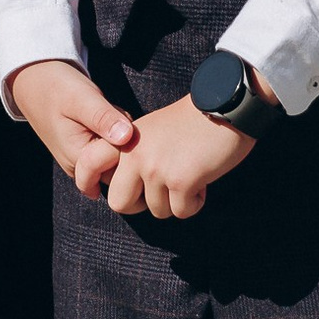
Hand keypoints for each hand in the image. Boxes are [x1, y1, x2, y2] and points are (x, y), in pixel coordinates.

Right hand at [9, 61, 138, 198]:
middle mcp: (81, 169)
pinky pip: (110, 152)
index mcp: (78, 159)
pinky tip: (102, 120)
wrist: (35, 84)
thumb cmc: (57, 88)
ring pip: (117, 157)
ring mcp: (83, 165)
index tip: (112, 115)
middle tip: (108, 114)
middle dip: (125, 138)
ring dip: (119, 136)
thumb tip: (127, 137)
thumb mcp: (81, 98)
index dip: (126, 135)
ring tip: (102, 115)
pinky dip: (113, 135)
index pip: (121, 160)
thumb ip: (103, 117)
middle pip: (122, 163)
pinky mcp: (86, 157)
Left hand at [105, 98, 257, 218]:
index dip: (100, 185)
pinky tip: (203, 181)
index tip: (114, 191)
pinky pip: (182, 211)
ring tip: (191, 177)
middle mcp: (135, 155)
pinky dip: (195, 203)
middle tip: (162, 193)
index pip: (93, 169)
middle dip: (142, 206)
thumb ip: (137, 155)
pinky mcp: (180, 181)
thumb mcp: (152, 132)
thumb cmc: (193, 122)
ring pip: (158, 210)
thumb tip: (133, 191)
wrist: (225, 106)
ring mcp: (156, 169)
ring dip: (178, 201)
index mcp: (125, 141)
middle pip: (119, 204)